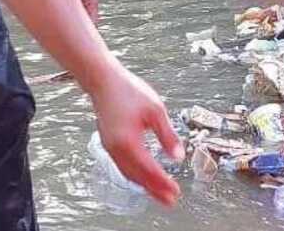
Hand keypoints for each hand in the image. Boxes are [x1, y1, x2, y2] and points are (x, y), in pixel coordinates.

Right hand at [90, 64, 183, 206]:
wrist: (104, 82)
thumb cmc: (129, 92)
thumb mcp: (156, 110)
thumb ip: (167, 136)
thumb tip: (178, 156)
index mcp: (128, 141)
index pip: (149, 169)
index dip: (162, 182)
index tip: (175, 192)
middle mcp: (116, 149)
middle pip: (137, 176)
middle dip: (154, 190)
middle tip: (170, 200)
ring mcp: (111, 148)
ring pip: (129, 174)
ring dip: (145, 186)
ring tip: (160, 194)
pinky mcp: (110, 145)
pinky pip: (123, 166)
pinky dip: (135, 176)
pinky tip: (144, 179)